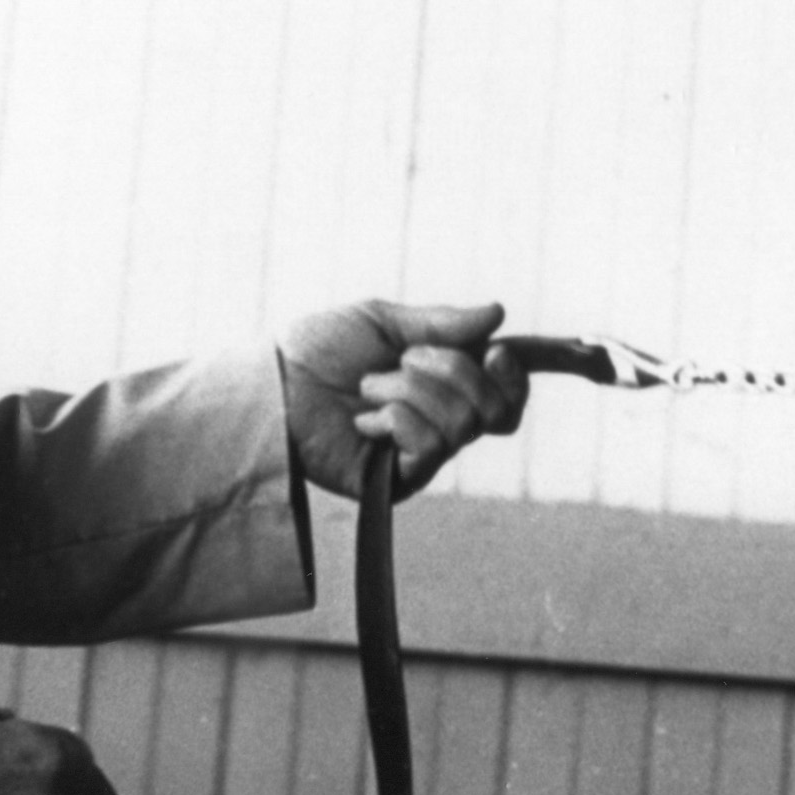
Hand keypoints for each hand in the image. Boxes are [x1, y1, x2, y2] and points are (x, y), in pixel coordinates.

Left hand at [279, 300, 528, 499]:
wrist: (278, 383)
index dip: (516, 376)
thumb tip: (498, 313)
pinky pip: (430, 446)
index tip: (493, 351)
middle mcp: (444, 420)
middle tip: (404, 359)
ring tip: (369, 388)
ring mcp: (425, 454)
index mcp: (446, 382)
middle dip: (452, 372)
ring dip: (410, 390)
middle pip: (498, 410)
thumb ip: (442, 322)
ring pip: (463, 423)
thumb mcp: (385, 322)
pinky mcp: (402, 481)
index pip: (508, 393)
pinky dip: (397, 419)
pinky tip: (365, 420)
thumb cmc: (322, 349)